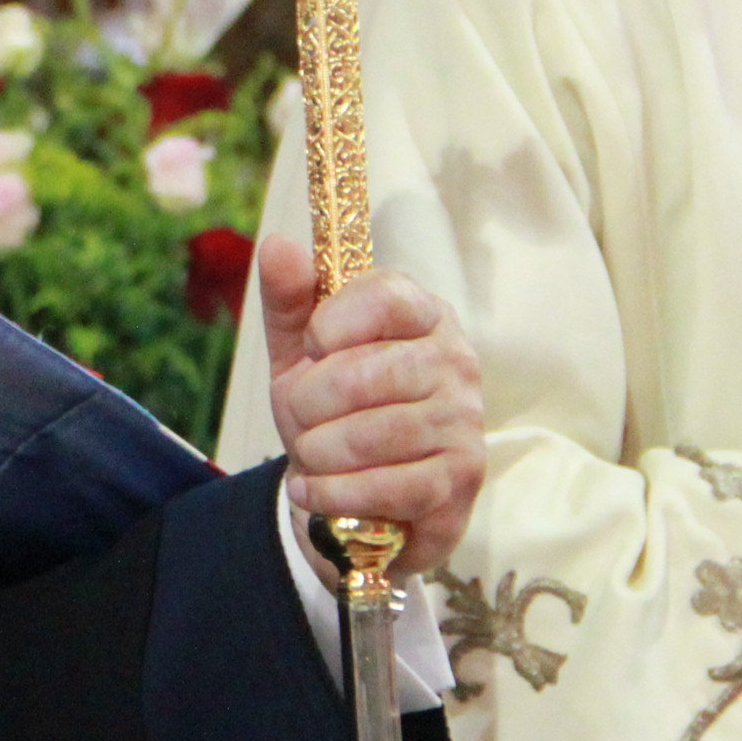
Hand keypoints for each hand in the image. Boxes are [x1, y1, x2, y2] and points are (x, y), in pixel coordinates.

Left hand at [261, 232, 485, 578]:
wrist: (360, 496)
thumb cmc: (333, 410)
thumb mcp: (301, 353)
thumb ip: (289, 300)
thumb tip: (277, 244)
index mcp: (422, 314)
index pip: (387, 295)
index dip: (333, 322)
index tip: (312, 346)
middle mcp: (455, 361)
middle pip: (370, 373)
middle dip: (311, 402)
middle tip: (300, 416)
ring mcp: (464, 421)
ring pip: (376, 434)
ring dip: (320, 451)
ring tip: (309, 454)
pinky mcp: (461, 479)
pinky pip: (388, 486)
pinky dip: (333, 492)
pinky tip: (312, 490)